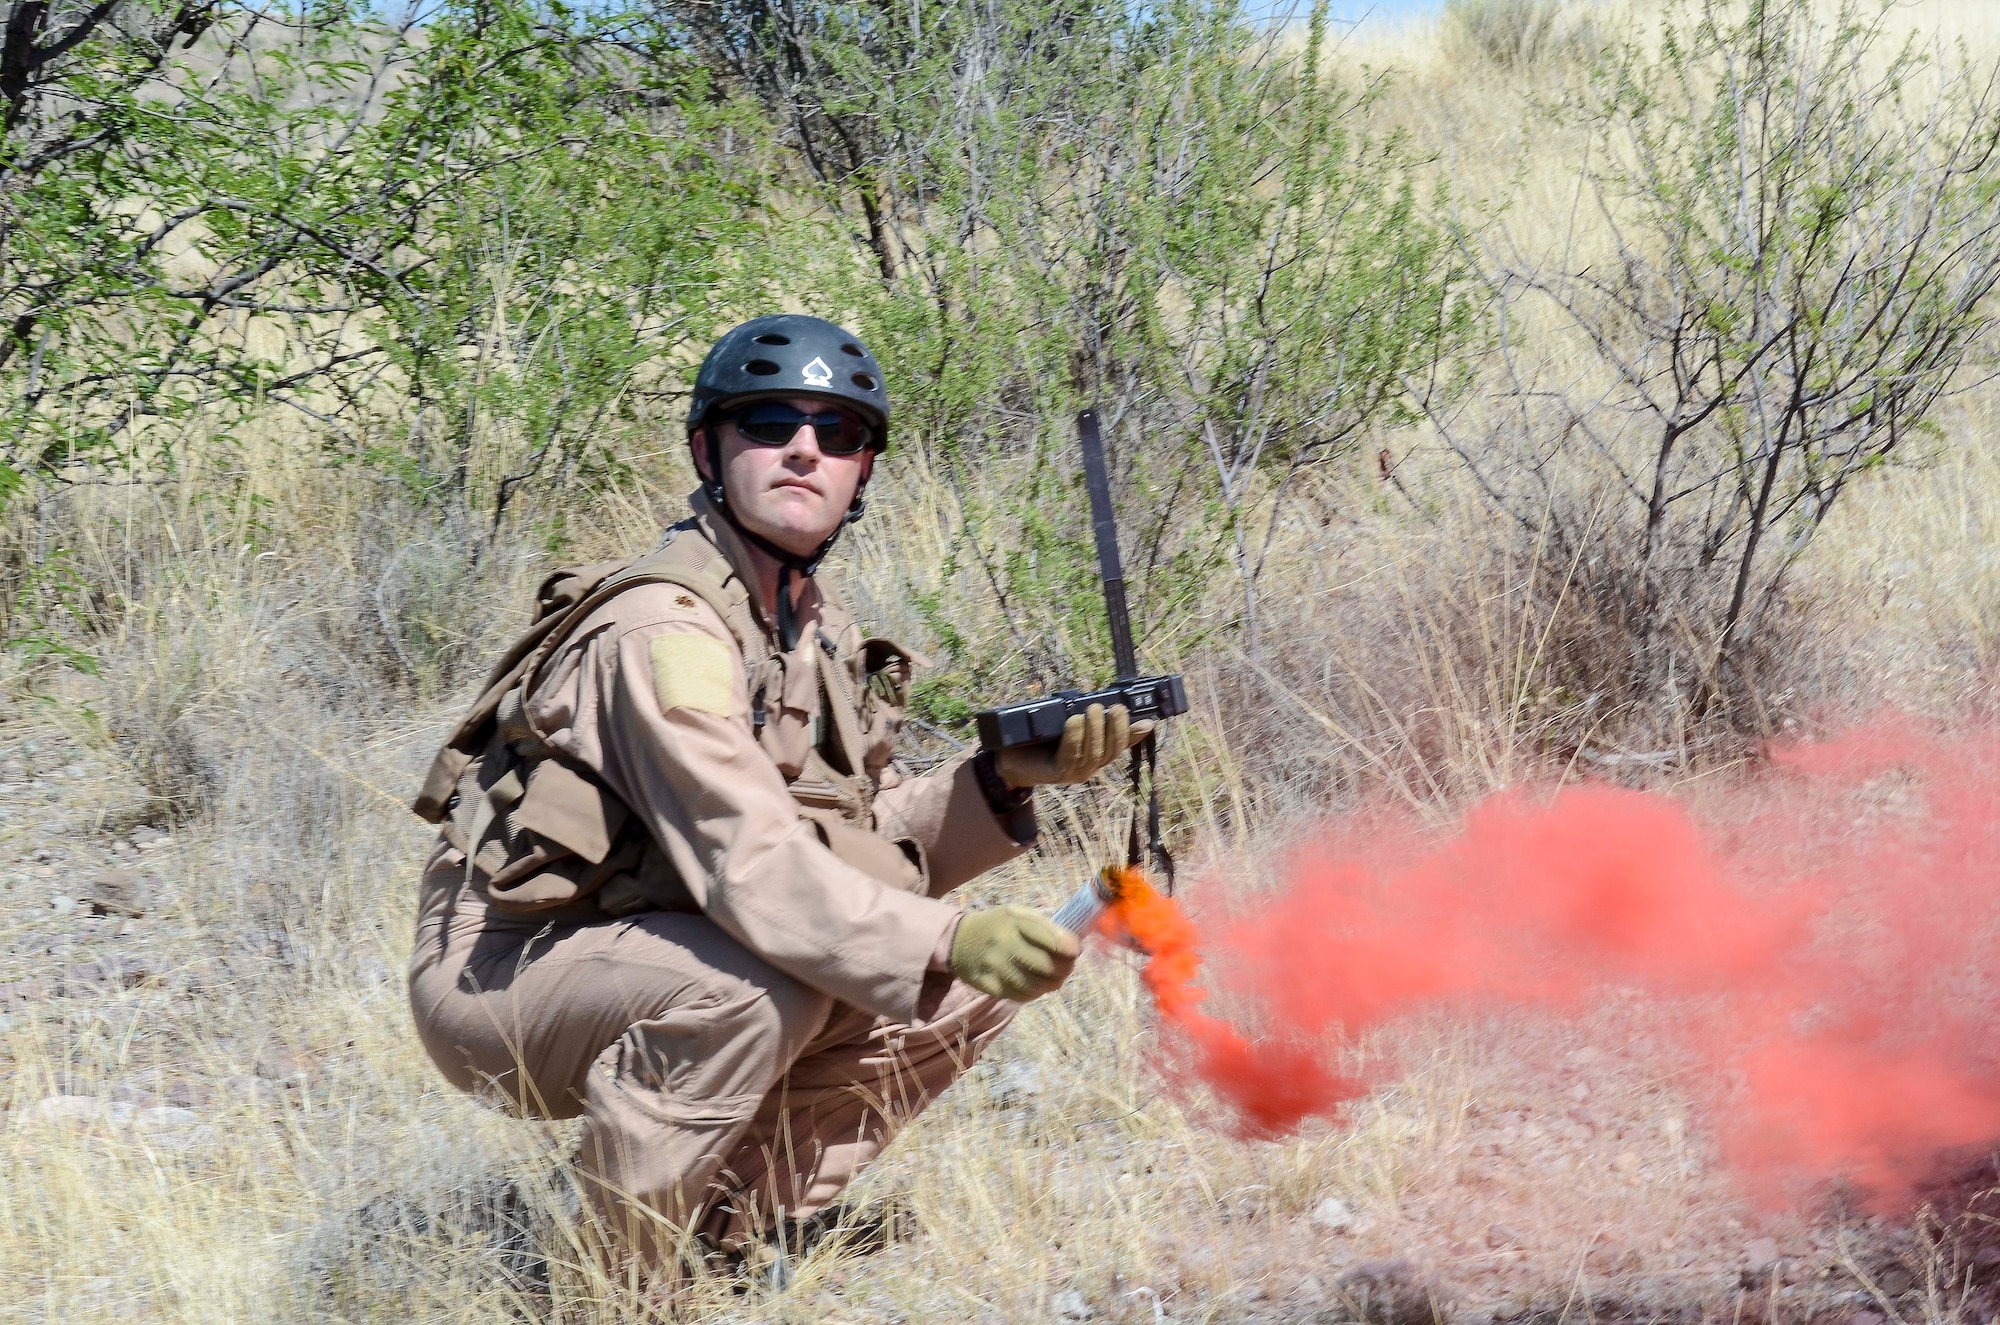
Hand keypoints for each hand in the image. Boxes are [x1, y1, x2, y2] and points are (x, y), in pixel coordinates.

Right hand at [948, 905, 1079, 1001]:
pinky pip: (1021, 996)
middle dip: (1065, 969)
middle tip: (1067, 967)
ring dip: (1052, 984)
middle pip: (1047, 965)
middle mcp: (1005, 942)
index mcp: (1015, 920)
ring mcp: (996, 966)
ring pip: (1036, 986)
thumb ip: (1044, 926)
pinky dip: (1035, 993)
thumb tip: (1074, 945)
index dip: (1070, 948)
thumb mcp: (1017, 914)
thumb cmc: (998, 925)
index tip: (1075, 951)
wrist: (958, 940)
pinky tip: (1036, 986)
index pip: (1052, 938)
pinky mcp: (989, 985)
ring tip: (1055, 979)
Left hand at [995, 702, 1154, 787]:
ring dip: (1095, 730)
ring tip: (1093, 709)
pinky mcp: (1057, 773)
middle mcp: (1089, 767)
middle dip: (1116, 729)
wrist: (1010, 755)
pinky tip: (1074, 721)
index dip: (1134, 735)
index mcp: (1096, 755)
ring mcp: (1074, 773)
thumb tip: (1113, 704)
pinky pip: (1070, 756)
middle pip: (1111, 752)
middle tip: (1112, 707)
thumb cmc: (1041, 737)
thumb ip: (1090, 717)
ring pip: (1093, 755)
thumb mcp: (1069, 723)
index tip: (1146, 721)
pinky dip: (1074, 737)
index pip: (1121, 747)